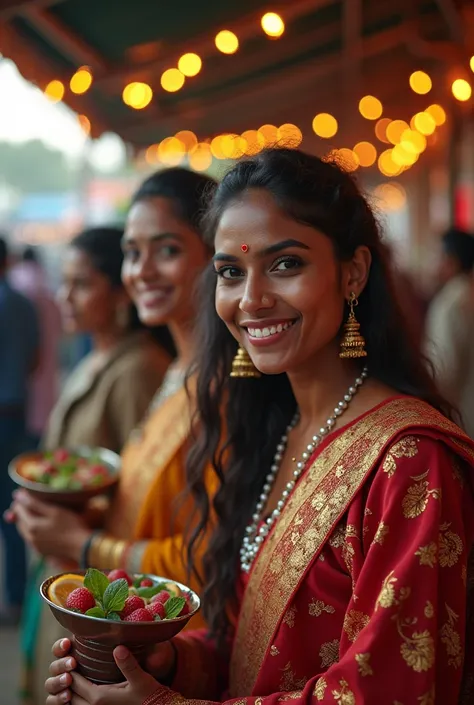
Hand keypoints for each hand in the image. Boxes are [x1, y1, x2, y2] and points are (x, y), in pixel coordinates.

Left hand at [12, 489, 90, 561]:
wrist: (82, 547)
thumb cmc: (71, 525)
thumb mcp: (54, 511)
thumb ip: (35, 503)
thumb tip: (18, 495)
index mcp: (31, 526)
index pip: (18, 510)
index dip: (21, 500)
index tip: (26, 493)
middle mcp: (29, 538)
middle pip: (20, 522)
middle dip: (23, 512)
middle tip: (31, 502)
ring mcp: (35, 546)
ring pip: (25, 531)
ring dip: (28, 521)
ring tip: (38, 513)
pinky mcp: (41, 552)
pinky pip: (32, 538)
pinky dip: (34, 530)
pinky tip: (44, 527)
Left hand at [45, 638, 175, 704]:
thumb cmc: (149, 695)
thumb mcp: (140, 678)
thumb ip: (128, 664)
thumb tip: (118, 647)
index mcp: (100, 698)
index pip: (75, 683)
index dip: (70, 670)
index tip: (68, 655)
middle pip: (71, 695)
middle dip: (67, 681)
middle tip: (68, 664)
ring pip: (75, 704)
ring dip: (71, 692)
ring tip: (73, 677)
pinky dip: (78, 699)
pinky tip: (83, 689)